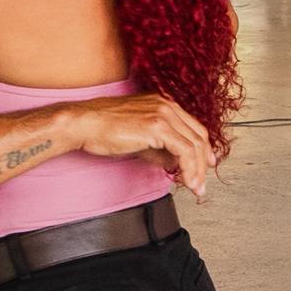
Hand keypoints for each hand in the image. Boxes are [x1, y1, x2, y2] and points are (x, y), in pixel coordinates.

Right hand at [65, 92, 215, 194]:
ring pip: (194, 144)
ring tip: (195, 187)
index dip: (202, 148)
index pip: (193, 127)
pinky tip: (186, 180)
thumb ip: (159, 150)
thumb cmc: (102, 129)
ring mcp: (163, 113)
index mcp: (161, 104)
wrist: (84, 124)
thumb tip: (175, 164)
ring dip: (197, 170)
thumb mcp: (138, 139)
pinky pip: (184, 150)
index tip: (206, 164)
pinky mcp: (157, 126)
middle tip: (201, 183)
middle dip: (203, 163)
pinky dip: (189, 168)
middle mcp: (165, 105)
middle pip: (198, 136)